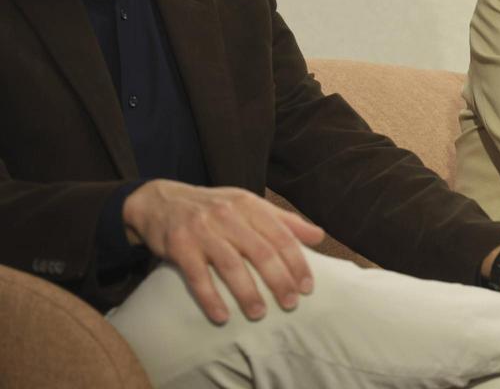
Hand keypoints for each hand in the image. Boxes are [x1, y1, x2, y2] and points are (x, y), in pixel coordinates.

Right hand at [123, 179, 324, 323]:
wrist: (160, 201)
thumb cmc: (214, 208)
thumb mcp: (249, 206)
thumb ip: (284, 221)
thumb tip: (319, 235)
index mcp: (249, 205)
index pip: (281, 236)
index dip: (297, 262)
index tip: (307, 287)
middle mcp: (228, 215)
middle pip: (260, 251)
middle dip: (278, 280)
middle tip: (290, 304)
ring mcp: (202, 229)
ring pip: (231, 264)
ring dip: (247, 292)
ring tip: (259, 313)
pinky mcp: (179, 245)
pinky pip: (197, 276)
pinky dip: (211, 297)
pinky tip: (222, 316)